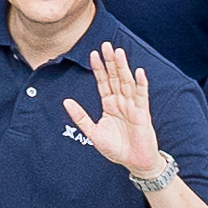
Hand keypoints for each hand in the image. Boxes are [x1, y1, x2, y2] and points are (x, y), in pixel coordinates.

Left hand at [59, 40, 166, 177]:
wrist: (134, 163)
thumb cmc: (116, 148)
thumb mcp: (92, 132)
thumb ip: (80, 117)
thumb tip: (65, 101)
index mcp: (109, 105)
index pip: (102, 82)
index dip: (98, 68)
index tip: (92, 53)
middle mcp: (121, 102)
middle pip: (114, 78)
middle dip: (110, 62)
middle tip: (106, 44)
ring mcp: (132, 106)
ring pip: (127, 83)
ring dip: (123, 68)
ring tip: (119, 52)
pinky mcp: (143, 114)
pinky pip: (141, 96)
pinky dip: (141, 84)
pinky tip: (139, 72)